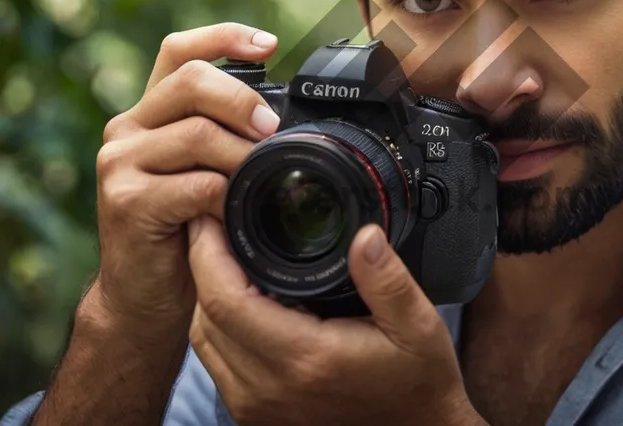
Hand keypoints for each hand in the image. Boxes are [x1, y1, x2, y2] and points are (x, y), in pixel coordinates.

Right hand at [90, 22, 282, 340]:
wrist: (142, 299)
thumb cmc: (183, 234)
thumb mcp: (204, 174)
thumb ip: (223, 139)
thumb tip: (280, 116)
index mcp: (149, 113)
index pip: (179, 50)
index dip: (224, 37)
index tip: (269, 43)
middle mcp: (127, 128)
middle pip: (192, 80)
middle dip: (244, 100)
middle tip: (273, 130)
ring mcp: (120, 163)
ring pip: (197, 132)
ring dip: (242, 155)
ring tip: (261, 180)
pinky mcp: (126, 201)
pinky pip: (196, 184)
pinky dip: (228, 197)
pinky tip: (235, 214)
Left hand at [186, 216, 485, 425]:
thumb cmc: (418, 383)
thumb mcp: (419, 325)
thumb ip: (388, 279)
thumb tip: (365, 234)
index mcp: (306, 358)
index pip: (225, 301)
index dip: (208, 253)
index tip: (213, 216)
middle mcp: (272, 387)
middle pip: (205, 318)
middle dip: (203, 266)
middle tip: (218, 226)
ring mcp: (259, 406)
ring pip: (204, 341)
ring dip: (208, 297)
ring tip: (228, 256)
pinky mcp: (257, 414)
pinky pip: (218, 364)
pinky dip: (219, 326)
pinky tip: (244, 300)